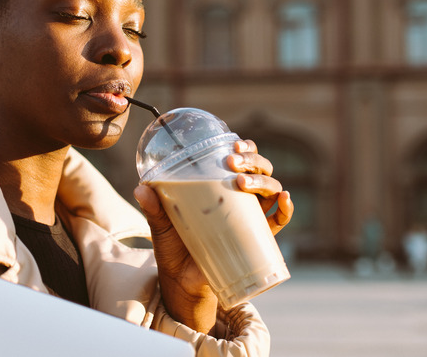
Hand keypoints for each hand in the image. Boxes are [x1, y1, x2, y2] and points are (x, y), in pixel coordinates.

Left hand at [133, 139, 293, 333]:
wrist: (182, 282)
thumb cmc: (174, 247)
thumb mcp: (162, 225)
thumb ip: (153, 207)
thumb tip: (141, 188)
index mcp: (220, 186)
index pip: (240, 158)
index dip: (244, 147)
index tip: (233, 145)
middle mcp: (240, 197)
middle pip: (259, 168)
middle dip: (252, 160)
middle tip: (233, 163)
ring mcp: (251, 216)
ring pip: (271, 188)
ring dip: (263, 180)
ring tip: (243, 183)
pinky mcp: (258, 239)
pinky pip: (278, 221)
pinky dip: (286, 209)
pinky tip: (284, 200)